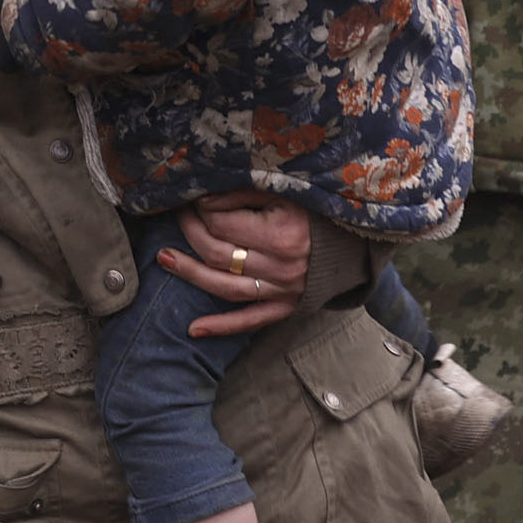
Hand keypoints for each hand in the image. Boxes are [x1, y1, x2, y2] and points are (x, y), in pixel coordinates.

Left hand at [169, 192, 309, 337]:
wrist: (358, 243)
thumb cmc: (320, 212)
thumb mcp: (286, 193)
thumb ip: (245, 194)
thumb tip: (204, 199)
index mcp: (281, 234)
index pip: (223, 224)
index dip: (201, 210)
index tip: (193, 199)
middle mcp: (280, 267)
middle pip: (218, 254)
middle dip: (191, 233)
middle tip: (179, 217)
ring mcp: (282, 291)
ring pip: (224, 287)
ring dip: (190, 274)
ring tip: (163, 258)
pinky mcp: (285, 308)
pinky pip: (248, 321)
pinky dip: (220, 327)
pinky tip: (193, 330)